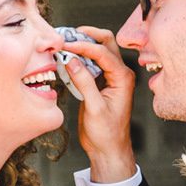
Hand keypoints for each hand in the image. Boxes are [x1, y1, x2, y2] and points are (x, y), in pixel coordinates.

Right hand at [62, 25, 136, 181]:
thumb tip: (71, 59)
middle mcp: (119, 74)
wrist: (108, 149)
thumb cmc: (107, 133)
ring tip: (62, 44)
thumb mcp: (94, 108)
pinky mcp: (99, 82)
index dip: (83, 46)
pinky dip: (78, 58)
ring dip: (81, 45)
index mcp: (123, 78)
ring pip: (97, 51)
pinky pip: (89, 63)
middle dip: (86, 36)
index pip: (103, 52)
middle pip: (105, 43)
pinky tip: (64, 58)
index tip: (65, 45)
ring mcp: (110, 77)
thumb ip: (84, 82)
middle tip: (66, 35)